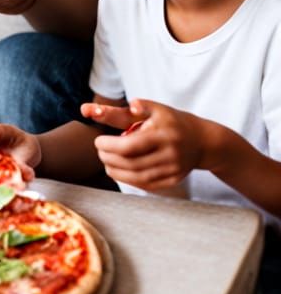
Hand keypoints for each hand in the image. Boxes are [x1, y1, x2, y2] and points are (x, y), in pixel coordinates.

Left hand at [83, 99, 205, 190]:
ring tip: (105, 162)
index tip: (98, 141)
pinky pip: (147, 185)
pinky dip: (129, 180)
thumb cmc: (171, 121)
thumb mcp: (152, 109)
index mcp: (163, 134)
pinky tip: (118, 171)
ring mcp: (173, 170)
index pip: (130, 146)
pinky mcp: (174, 180)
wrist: (202, 141)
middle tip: (99, 151)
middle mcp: (170, 154)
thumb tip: (92, 109)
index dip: (109, 146)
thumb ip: (123, 110)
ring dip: (116, 171)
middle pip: (132, 163)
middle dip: (110, 159)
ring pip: (138, 177)